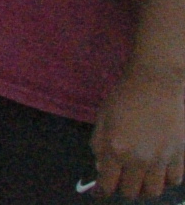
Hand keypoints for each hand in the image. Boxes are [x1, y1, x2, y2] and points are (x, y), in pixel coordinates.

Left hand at [93, 69, 184, 197]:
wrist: (157, 83)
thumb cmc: (125, 96)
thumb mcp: (103, 117)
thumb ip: (99, 144)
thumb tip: (101, 166)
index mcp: (115, 149)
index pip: (108, 184)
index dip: (103, 192)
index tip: (102, 192)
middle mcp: (139, 160)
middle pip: (131, 191)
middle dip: (124, 189)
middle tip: (122, 180)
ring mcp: (162, 160)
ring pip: (154, 191)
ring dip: (145, 188)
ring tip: (141, 178)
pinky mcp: (180, 156)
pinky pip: (174, 180)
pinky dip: (166, 180)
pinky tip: (160, 171)